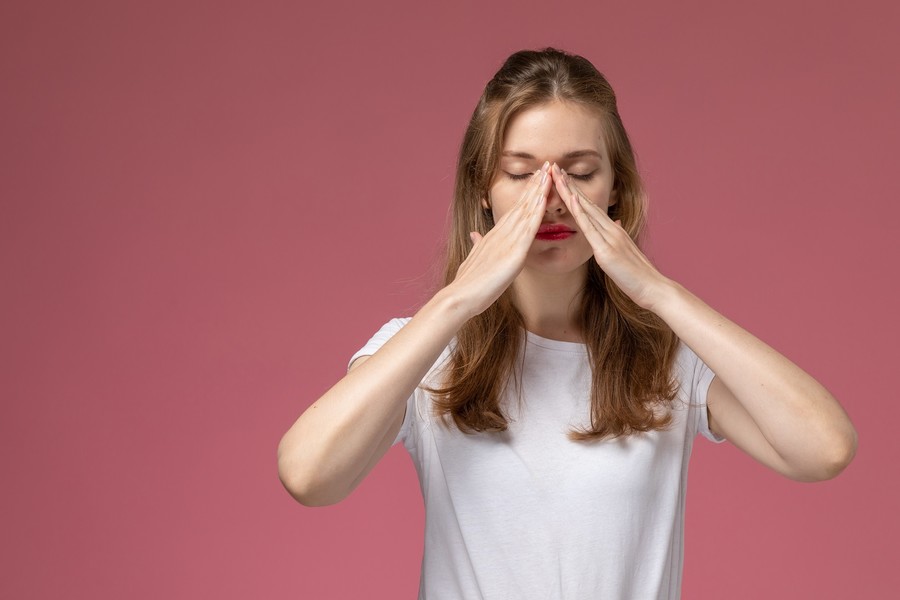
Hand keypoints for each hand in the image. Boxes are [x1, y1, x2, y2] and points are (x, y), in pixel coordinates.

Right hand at [448, 161, 552, 316]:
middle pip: (522, 203)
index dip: (526, 193)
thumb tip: (476, 235)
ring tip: (549, 172)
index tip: (535, 178)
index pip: (514, 210)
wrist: (460, 296)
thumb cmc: (468, 283)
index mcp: (494, 236)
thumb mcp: (474, 259)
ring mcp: (507, 241)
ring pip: (526, 210)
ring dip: (539, 190)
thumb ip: (478, 245)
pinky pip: (528, 228)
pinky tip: (544, 198)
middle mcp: (501, 233)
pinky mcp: (514, 252)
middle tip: (547, 165)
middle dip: (535, 184)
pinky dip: (537, 211)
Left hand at [550, 163, 671, 310]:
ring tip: (557, 176)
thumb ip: (618, 235)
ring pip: (586, 210)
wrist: (652, 287)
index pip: (590, 206)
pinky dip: (580, 213)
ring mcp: (609, 237)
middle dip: (569, 184)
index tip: (562, 177)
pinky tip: (572, 200)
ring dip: (570, 192)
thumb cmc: (637, 275)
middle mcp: (611, 228)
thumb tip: (616, 221)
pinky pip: (590, 228)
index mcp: (613, 229)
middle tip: (554, 166)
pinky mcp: (606, 250)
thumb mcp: (625, 251)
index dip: (575, 191)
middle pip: (586, 202)